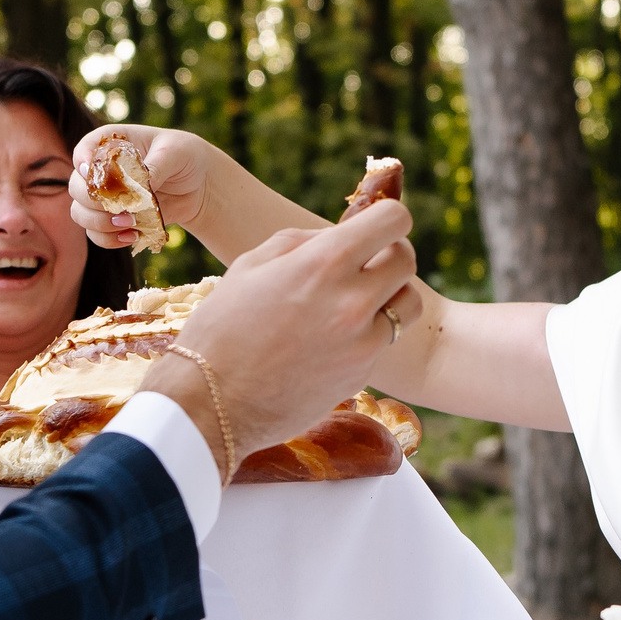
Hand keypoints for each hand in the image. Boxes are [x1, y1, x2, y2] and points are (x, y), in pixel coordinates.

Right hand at [70, 123, 216, 250]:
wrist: (199, 186)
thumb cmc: (185, 157)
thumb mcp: (177, 152)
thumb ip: (157, 165)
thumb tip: (142, 184)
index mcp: (113, 143)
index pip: (86, 148)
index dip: (82, 160)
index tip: (89, 172)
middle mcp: (102, 170)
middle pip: (76, 186)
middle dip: (92, 200)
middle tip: (120, 208)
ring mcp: (106, 197)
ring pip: (80, 213)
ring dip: (99, 223)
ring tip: (130, 225)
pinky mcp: (114, 220)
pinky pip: (97, 234)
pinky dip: (109, 240)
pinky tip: (132, 237)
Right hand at [143, 198, 423, 467]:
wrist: (211, 402)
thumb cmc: (221, 327)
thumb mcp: (251, 265)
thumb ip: (302, 241)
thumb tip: (337, 235)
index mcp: (324, 262)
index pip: (393, 219)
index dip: (387, 217)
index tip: (376, 225)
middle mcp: (352, 300)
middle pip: (408, 260)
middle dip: (390, 253)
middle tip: (368, 261)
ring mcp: (362, 342)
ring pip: (408, 304)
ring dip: (391, 295)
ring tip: (359, 300)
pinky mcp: (362, 375)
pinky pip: (383, 341)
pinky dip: (368, 333)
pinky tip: (333, 338)